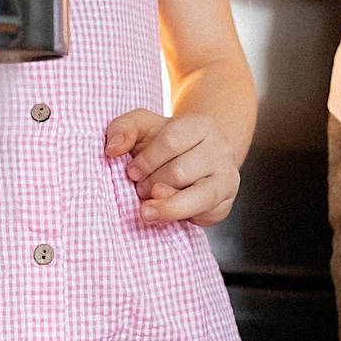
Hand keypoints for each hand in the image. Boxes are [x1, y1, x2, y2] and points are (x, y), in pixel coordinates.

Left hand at [104, 109, 242, 226]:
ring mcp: (228, 177)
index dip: (146, 161)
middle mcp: (221, 149)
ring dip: (165, 205)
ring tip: (147, 207)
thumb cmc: (163, 143)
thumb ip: (123, 128)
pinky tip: (169, 211)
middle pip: (180, 171)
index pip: (171, 141)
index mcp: (201, 124)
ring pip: (197, 197)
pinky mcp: (226, 203)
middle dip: (152, 184)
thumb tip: (112, 149)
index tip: (131, 172)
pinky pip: (204, 215)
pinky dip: (180, 216)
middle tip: (140, 188)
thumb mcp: (142, 127)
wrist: (194, 160)